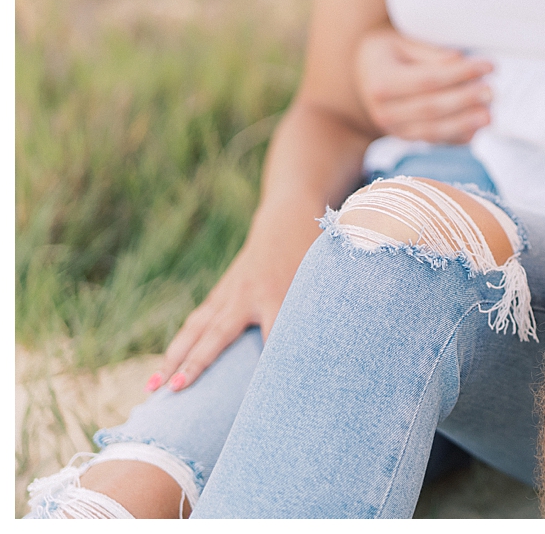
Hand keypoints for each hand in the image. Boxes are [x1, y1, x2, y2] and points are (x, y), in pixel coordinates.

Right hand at [153, 233, 306, 391]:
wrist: (288, 220)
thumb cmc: (309, 260)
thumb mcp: (318, 286)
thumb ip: (317, 319)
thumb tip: (319, 360)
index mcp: (278, 295)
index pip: (274, 336)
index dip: (270, 365)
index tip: (261, 396)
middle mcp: (247, 295)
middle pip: (218, 335)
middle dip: (197, 364)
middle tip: (176, 391)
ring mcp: (229, 293)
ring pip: (196, 329)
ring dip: (173, 358)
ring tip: (152, 387)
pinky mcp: (220, 294)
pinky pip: (197, 322)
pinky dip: (180, 345)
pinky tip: (165, 369)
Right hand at [355, 26, 492, 142]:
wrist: (366, 73)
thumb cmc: (389, 51)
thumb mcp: (404, 41)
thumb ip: (431, 53)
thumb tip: (460, 61)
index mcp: (382, 82)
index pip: (428, 80)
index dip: (461, 74)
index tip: (488, 66)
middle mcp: (384, 111)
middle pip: (431, 108)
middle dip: (466, 100)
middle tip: (492, 91)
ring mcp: (393, 130)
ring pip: (433, 132)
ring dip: (464, 124)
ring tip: (489, 115)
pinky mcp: (405, 139)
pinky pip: (435, 142)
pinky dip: (457, 138)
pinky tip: (477, 130)